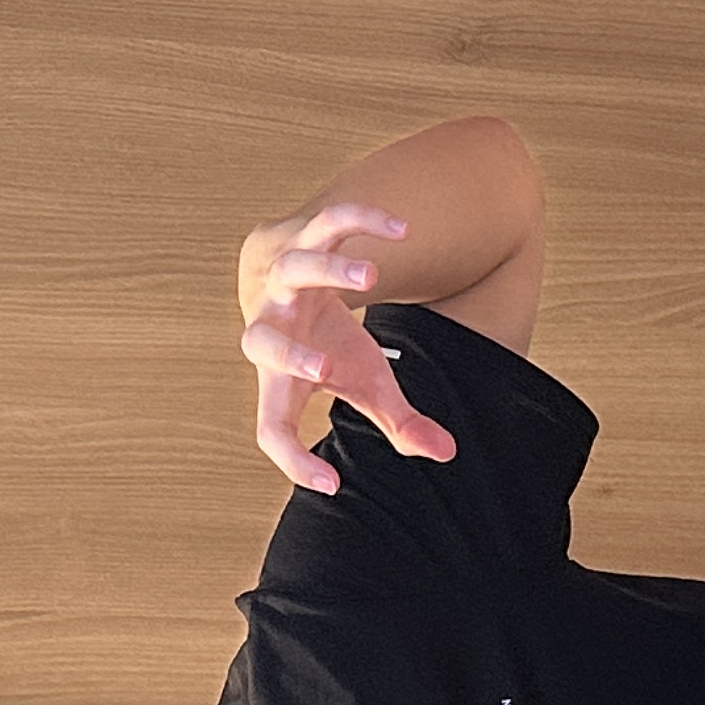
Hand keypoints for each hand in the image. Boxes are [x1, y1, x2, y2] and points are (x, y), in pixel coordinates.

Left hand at [238, 201, 457, 494]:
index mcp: (278, 378)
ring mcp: (285, 282)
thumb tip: (445, 452)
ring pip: (296, 269)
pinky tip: (401, 229)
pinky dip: (362, 221)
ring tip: (373, 276)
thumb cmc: (325, 343)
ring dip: (331, 271)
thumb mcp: (362, 383)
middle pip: (260, 342)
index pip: (272, 427)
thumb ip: (397, 420)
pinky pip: (330, 224)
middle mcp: (271, 328)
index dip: (293, 457)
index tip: (331, 482)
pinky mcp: (307, 239)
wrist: (284, 274)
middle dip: (289, 355)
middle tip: (325, 369)